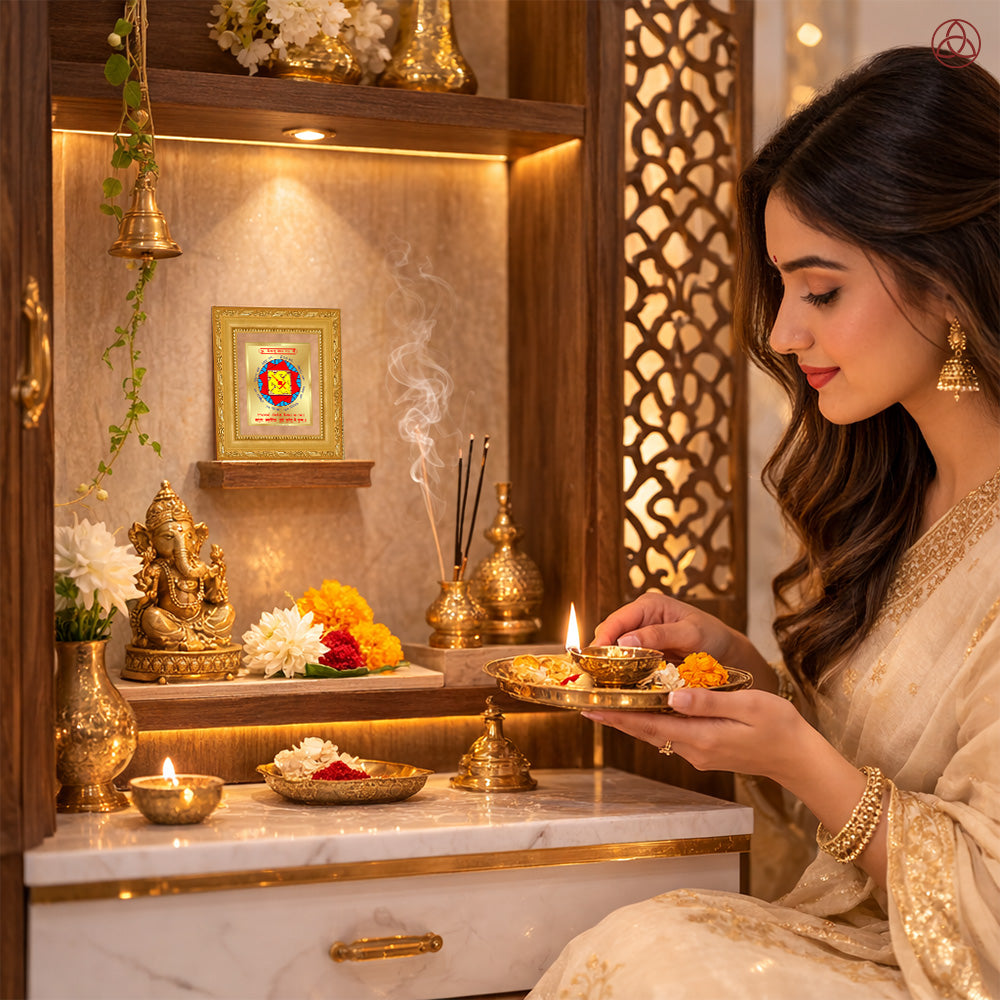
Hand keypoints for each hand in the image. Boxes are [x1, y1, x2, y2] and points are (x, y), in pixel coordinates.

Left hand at [584, 688, 810, 782]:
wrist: (799, 758)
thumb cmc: (780, 726)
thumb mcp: (748, 705)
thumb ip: (708, 701)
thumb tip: (673, 694)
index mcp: (703, 737)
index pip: (651, 725)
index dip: (620, 716)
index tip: (592, 708)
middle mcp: (695, 750)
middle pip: (647, 731)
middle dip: (616, 718)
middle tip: (586, 705)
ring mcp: (700, 754)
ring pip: (658, 734)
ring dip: (633, 720)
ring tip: (608, 703)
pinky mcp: (706, 752)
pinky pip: (672, 736)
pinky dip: (653, 723)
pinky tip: (645, 710)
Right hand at [593, 593, 768, 677]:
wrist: (728, 652)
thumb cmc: (713, 636)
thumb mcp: (690, 633)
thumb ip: (659, 634)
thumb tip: (625, 641)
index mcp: (648, 606)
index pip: (615, 621)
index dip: (601, 640)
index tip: (592, 660)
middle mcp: (640, 620)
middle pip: (609, 638)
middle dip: (601, 657)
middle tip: (595, 679)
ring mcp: (641, 639)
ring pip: (615, 653)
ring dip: (609, 669)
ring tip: (602, 687)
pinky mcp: (644, 657)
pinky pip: (626, 665)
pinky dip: (621, 676)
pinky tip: (617, 689)